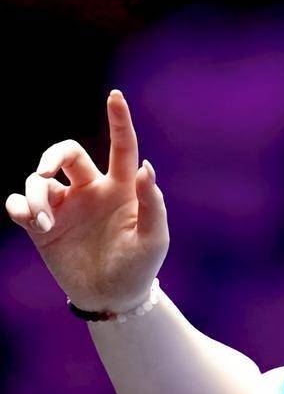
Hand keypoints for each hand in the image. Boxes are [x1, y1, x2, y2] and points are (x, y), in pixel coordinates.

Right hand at [5, 89, 168, 311]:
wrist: (113, 297)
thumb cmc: (139, 267)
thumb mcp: (154, 240)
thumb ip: (151, 204)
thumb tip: (145, 167)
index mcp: (121, 188)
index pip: (121, 147)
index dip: (119, 121)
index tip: (115, 96)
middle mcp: (90, 190)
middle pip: (66, 153)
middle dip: (52, 155)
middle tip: (46, 170)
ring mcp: (65, 206)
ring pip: (38, 180)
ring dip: (35, 197)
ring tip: (43, 222)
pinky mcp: (42, 225)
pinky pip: (18, 203)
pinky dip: (18, 206)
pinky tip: (29, 220)